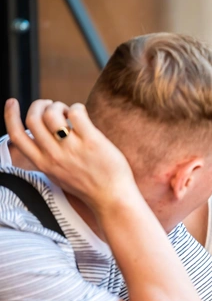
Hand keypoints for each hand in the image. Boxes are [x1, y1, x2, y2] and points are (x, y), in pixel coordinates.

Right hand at [3, 98, 136, 210]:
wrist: (112, 198)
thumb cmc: (88, 186)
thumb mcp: (57, 175)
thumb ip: (46, 158)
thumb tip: (40, 137)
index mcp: (43, 164)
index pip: (16, 136)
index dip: (10, 115)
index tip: (12, 102)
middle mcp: (54, 156)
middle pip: (33, 119)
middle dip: (40, 105)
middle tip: (52, 105)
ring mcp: (72, 149)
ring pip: (51, 114)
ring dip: (59, 106)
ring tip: (69, 112)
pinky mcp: (91, 142)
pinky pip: (76, 113)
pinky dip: (76, 107)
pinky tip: (82, 114)